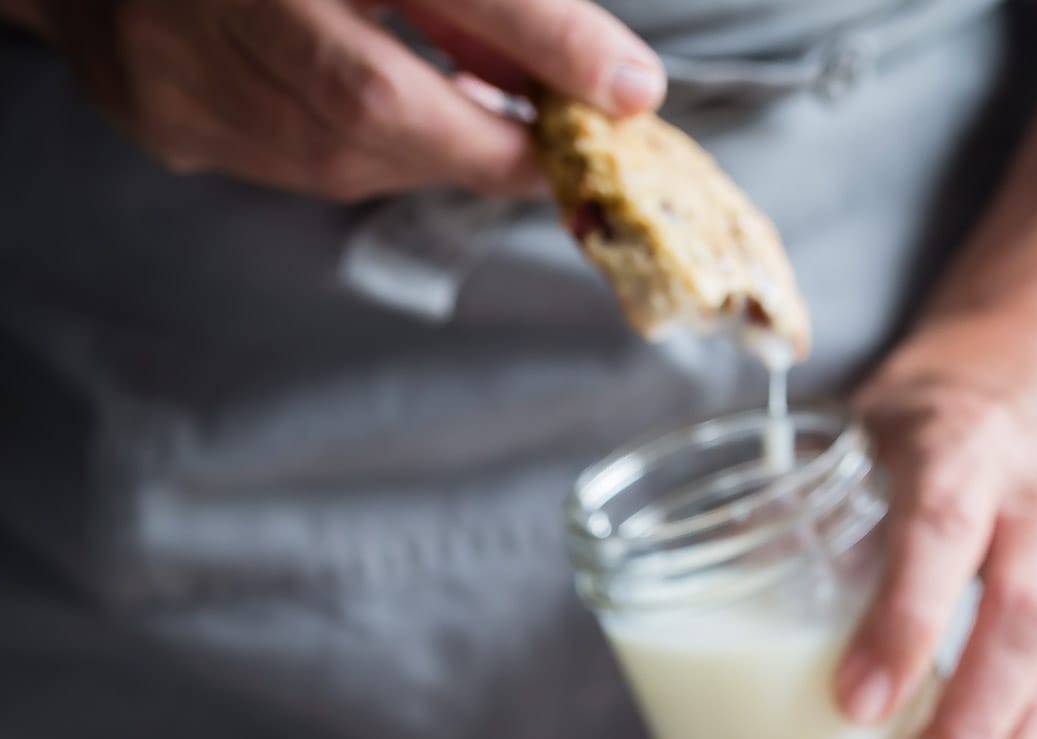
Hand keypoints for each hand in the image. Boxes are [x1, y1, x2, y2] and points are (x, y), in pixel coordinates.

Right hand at [39, 0, 664, 198]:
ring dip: (431, 153)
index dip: (540, 35)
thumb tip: (566, 53)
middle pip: (377, 100)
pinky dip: (366, 156)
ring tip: (489, 133)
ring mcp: (179, 68)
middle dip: (488, 140)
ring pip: (337, 152)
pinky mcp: (168, 121)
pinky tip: (397, 129)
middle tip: (565, 149)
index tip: (629, 88)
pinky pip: (295, 165)